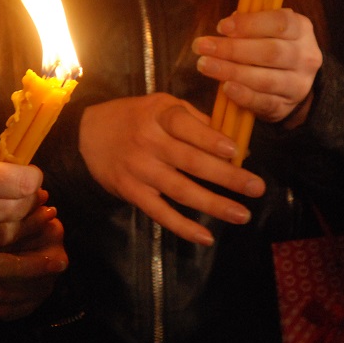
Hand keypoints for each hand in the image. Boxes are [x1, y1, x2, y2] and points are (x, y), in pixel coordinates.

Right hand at [0, 156, 66, 281]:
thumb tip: (8, 172)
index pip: (25, 179)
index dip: (31, 177)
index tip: (25, 177)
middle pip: (25, 206)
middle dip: (33, 201)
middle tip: (31, 197)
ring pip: (18, 233)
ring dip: (35, 226)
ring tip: (46, 219)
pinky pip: (6, 267)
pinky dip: (33, 264)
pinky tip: (55, 259)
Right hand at [79, 94, 266, 245]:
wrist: (87, 132)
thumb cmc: (134, 116)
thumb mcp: (161, 105)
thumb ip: (196, 120)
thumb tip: (237, 143)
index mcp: (159, 115)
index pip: (186, 126)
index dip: (211, 139)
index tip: (236, 152)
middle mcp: (149, 142)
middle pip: (191, 162)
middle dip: (227, 176)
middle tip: (256, 188)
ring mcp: (139, 169)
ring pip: (180, 190)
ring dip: (213, 204)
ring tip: (242, 214)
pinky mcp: (131, 191)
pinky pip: (160, 212)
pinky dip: (183, 226)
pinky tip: (206, 237)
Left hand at [192, 9, 321, 126]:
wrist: (293, 83)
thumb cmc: (273, 47)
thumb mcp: (269, 30)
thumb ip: (251, 24)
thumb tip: (229, 23)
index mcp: (301, 30)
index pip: (281, 23)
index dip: (250, 24)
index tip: (221, 26)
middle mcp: (305, 57)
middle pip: (270, 52)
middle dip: (232, 49)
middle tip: (201, 46)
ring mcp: (298, 85)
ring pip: (265, 80)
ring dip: (231, 72)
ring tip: (204, 65)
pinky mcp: (286, 107)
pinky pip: (263, 102)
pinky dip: (243, 95)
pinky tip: (225, 87)